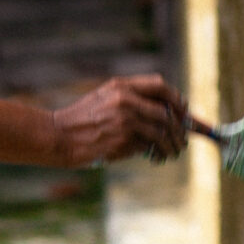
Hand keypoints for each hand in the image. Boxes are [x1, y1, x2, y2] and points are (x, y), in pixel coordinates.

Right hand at [49, 74, 186, 166]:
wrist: (59, 136)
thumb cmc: (83, 120)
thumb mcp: (104, 99)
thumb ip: (131, 99)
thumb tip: (167, 112)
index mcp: (121, 86)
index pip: (160, 86)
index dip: (176, 100)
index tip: (184, 111)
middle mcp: (125, 100)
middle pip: (166, 112)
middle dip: (180, 129)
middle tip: (183, 140)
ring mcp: (125, 120)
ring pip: (162, 132)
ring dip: (173, 145)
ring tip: (173, 152)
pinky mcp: (123, 140)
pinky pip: (149, 146)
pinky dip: (158, 153)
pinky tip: (156, 158)